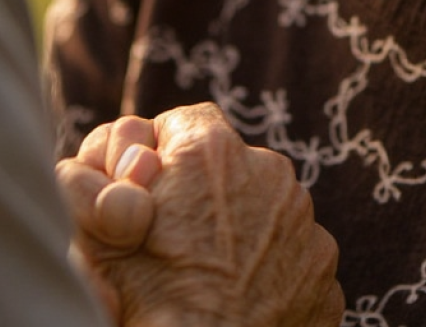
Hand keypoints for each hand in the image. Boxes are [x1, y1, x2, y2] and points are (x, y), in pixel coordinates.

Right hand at [60, 103, 343, 326]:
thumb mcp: (101, 232)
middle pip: (230, 164)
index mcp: (210, 151)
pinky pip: (293, 251)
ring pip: (266, 205)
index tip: (156, 188)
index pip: (185, 121)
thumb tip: (135, 161)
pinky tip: (247, 296)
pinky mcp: (324, 264)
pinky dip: (273, 267)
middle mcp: (267, 169)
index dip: (166, 155)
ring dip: (244, 227)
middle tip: (182, 239)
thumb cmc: (148, 305)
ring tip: (215, 273)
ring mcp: (304, 219)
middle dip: (208, 192)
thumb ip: (110, 178)